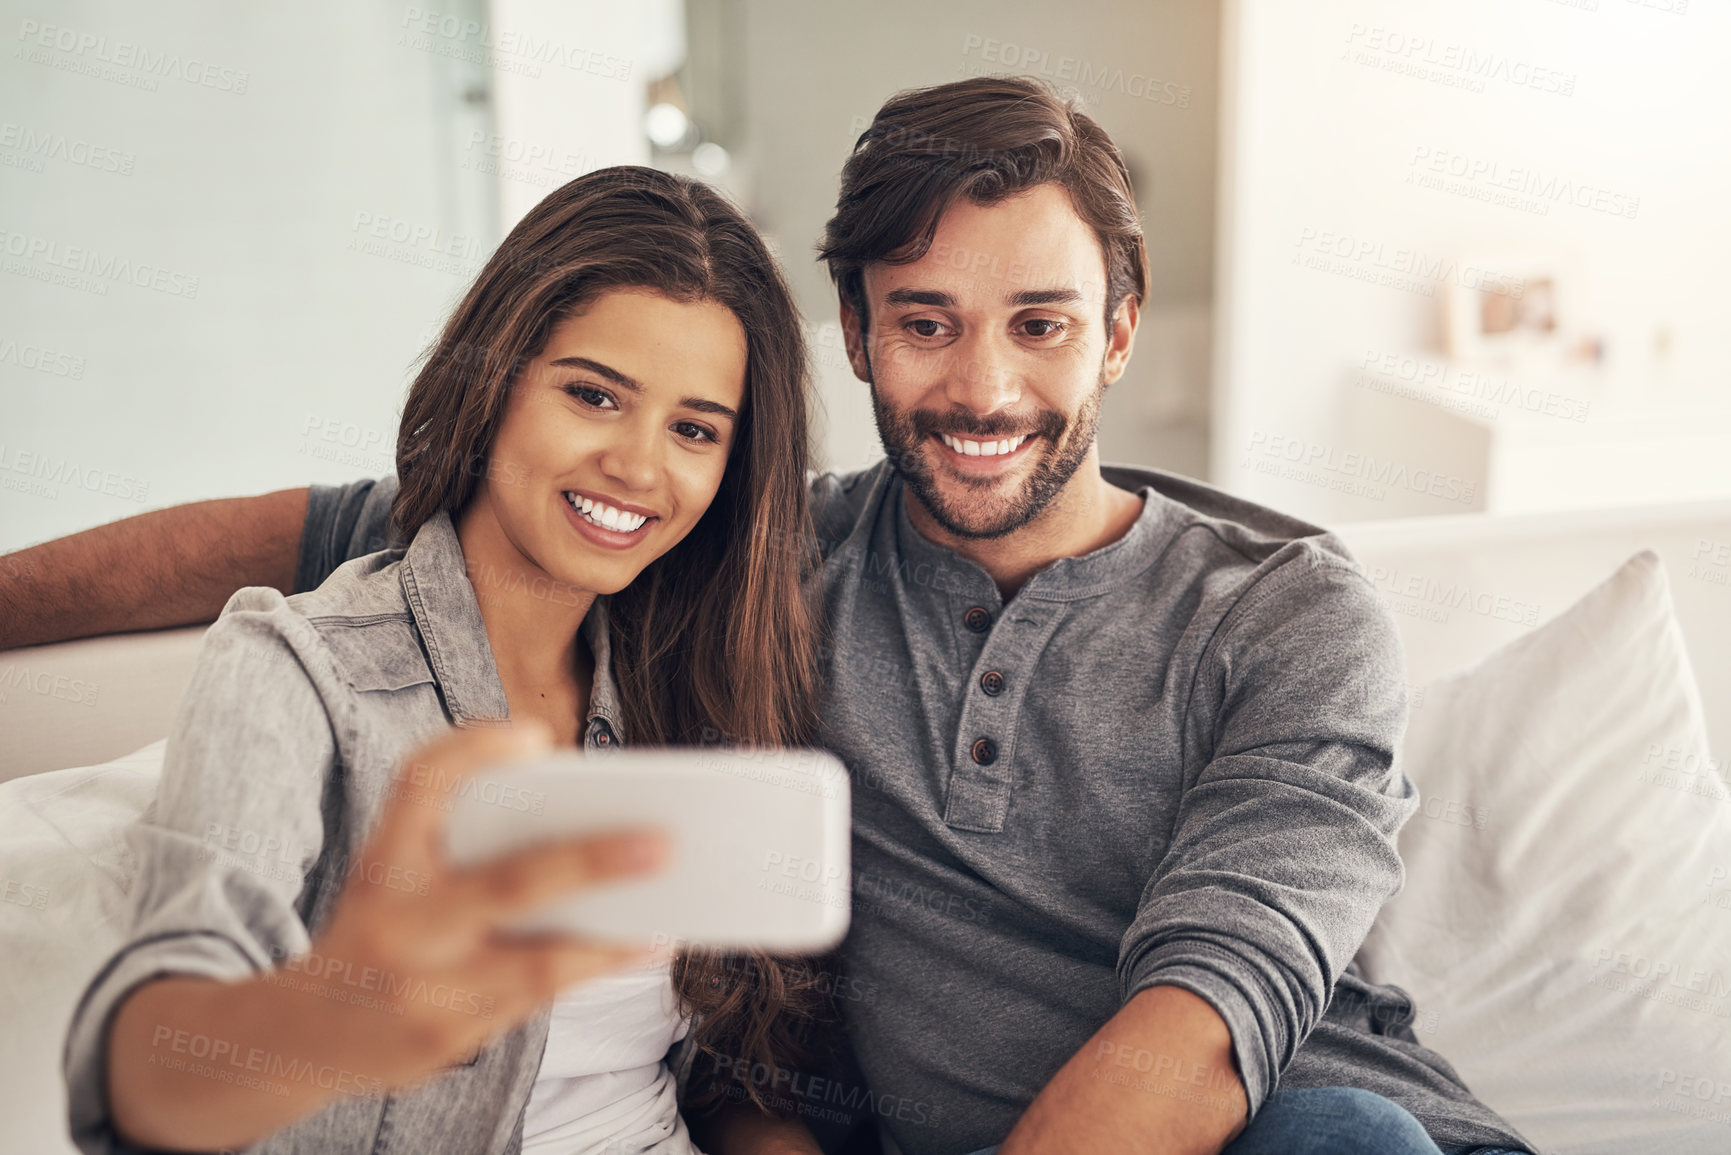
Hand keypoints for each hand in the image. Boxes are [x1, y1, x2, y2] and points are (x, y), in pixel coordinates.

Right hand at [301, 720, 669, 1087]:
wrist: (300, 1035)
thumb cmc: (379, 931)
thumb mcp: (396, 875)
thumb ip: (465, 847)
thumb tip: (585, 824)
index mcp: (380, 865)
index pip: (417, 786)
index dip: (473, 752)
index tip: (536, 737)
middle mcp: (398, 924)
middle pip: (506, 884)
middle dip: (589, 862)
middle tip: (662, 843)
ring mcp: (421, 990)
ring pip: (539, 962)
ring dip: (614, 939)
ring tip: (674, 913)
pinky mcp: (447, 1038)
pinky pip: (538, 999)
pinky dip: (594, 970)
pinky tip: (643, 947)